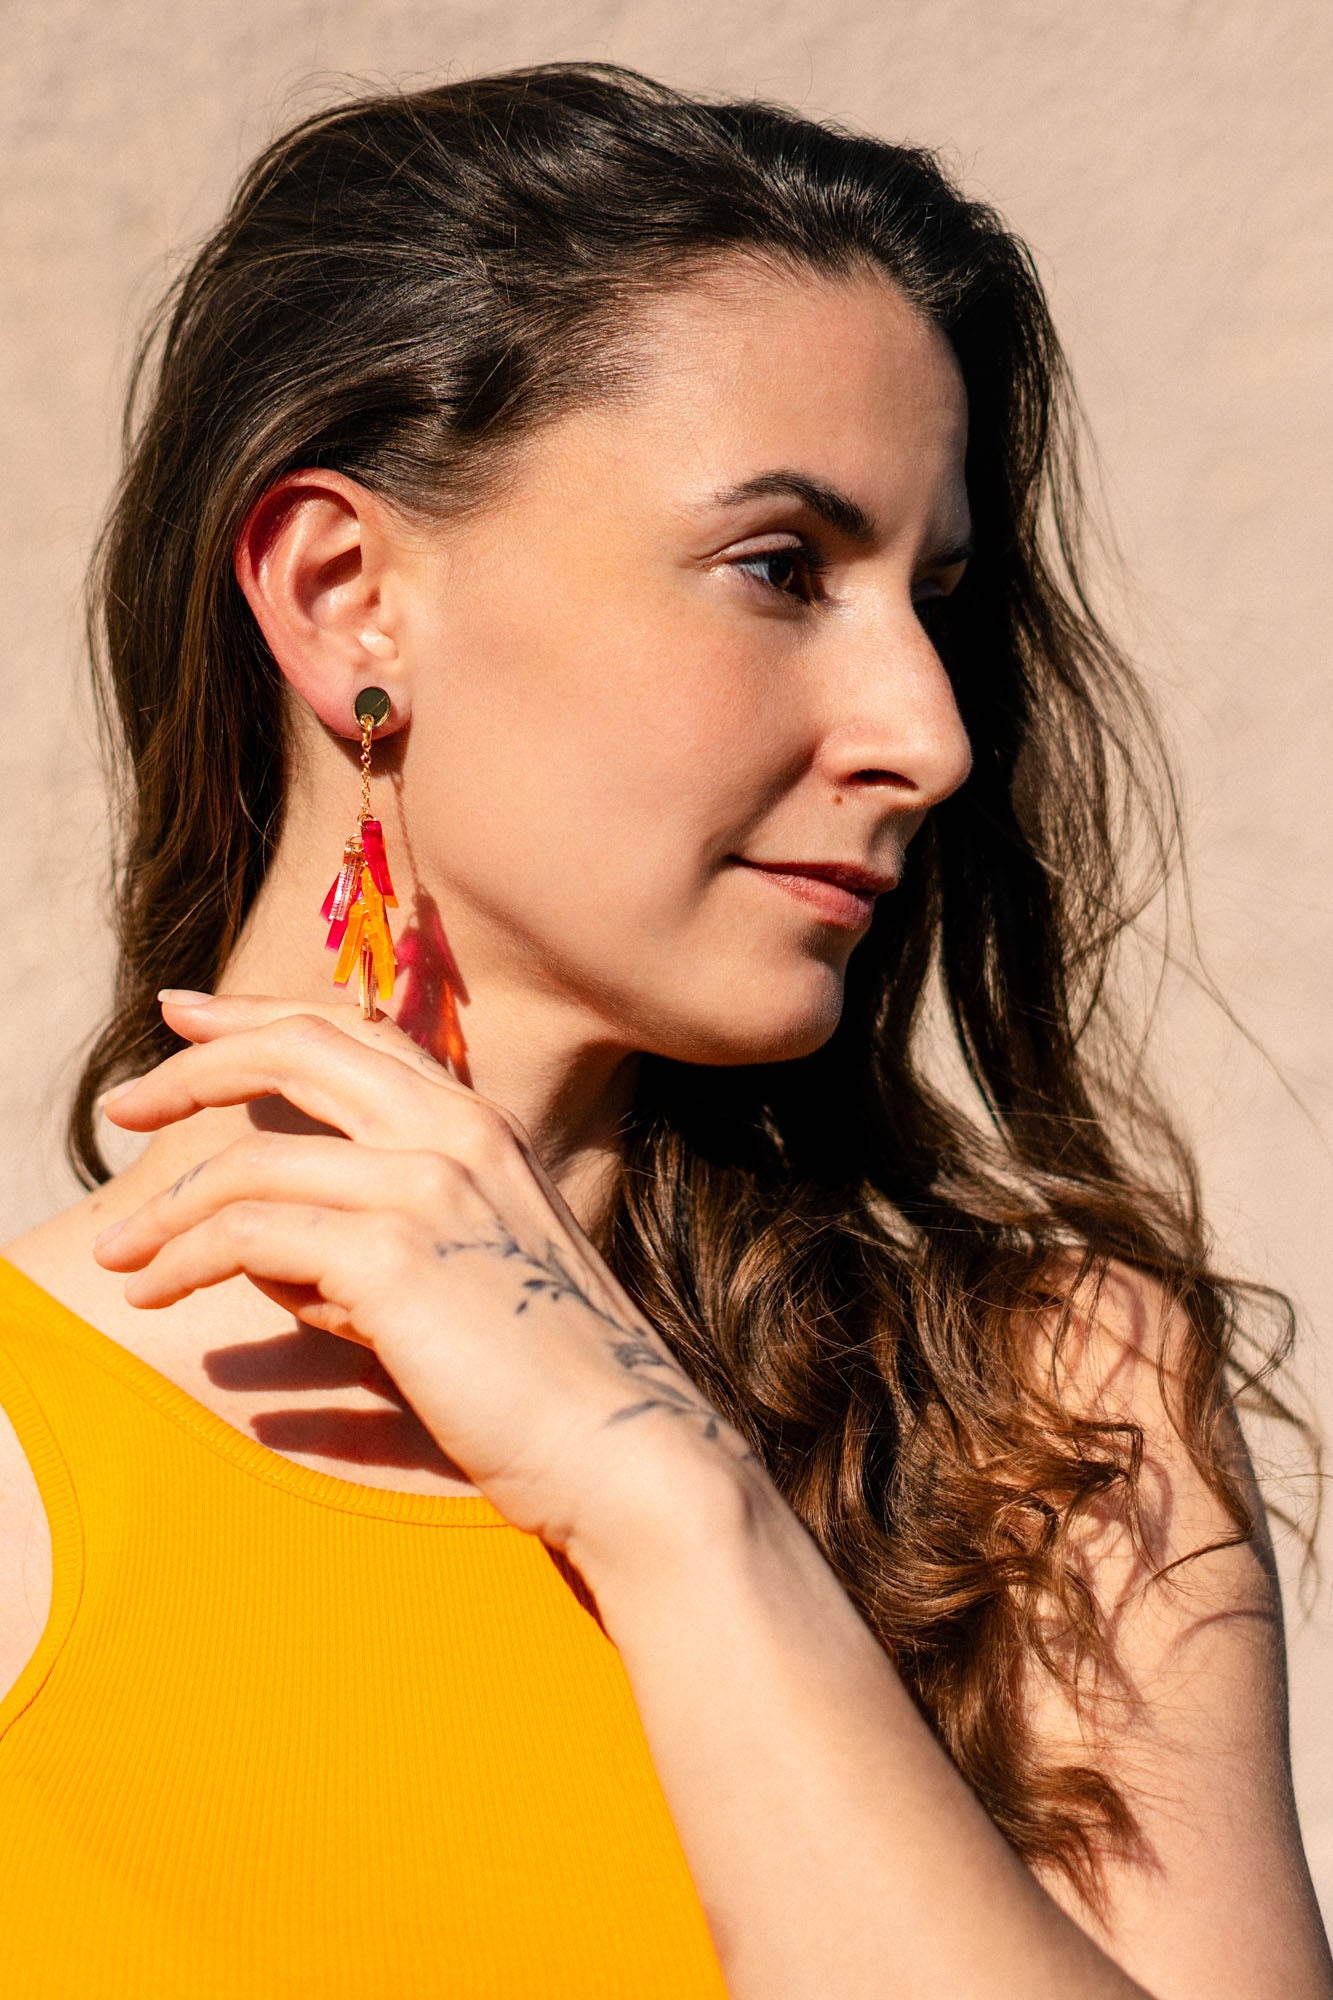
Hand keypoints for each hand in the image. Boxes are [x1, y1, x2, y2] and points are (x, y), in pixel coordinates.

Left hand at [93, 994, 754, 1562]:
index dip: (257, 1016)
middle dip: (194, 1067)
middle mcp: (459, 1132)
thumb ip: (373, 1235)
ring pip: (253, 1160)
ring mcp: (431, 1184)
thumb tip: (262, 1242)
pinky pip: (253, 1235)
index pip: (352, 1033)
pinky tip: (156, 1295)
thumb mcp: (458, 1275)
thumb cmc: (542, 1380)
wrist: (625, 1449)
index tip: (184, 1020)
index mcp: (480, 1127)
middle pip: (298, 1050)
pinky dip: (187, 1260)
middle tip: (124, 1107)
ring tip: (119, 1258)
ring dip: (166, 1211)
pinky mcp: (395, 1255)